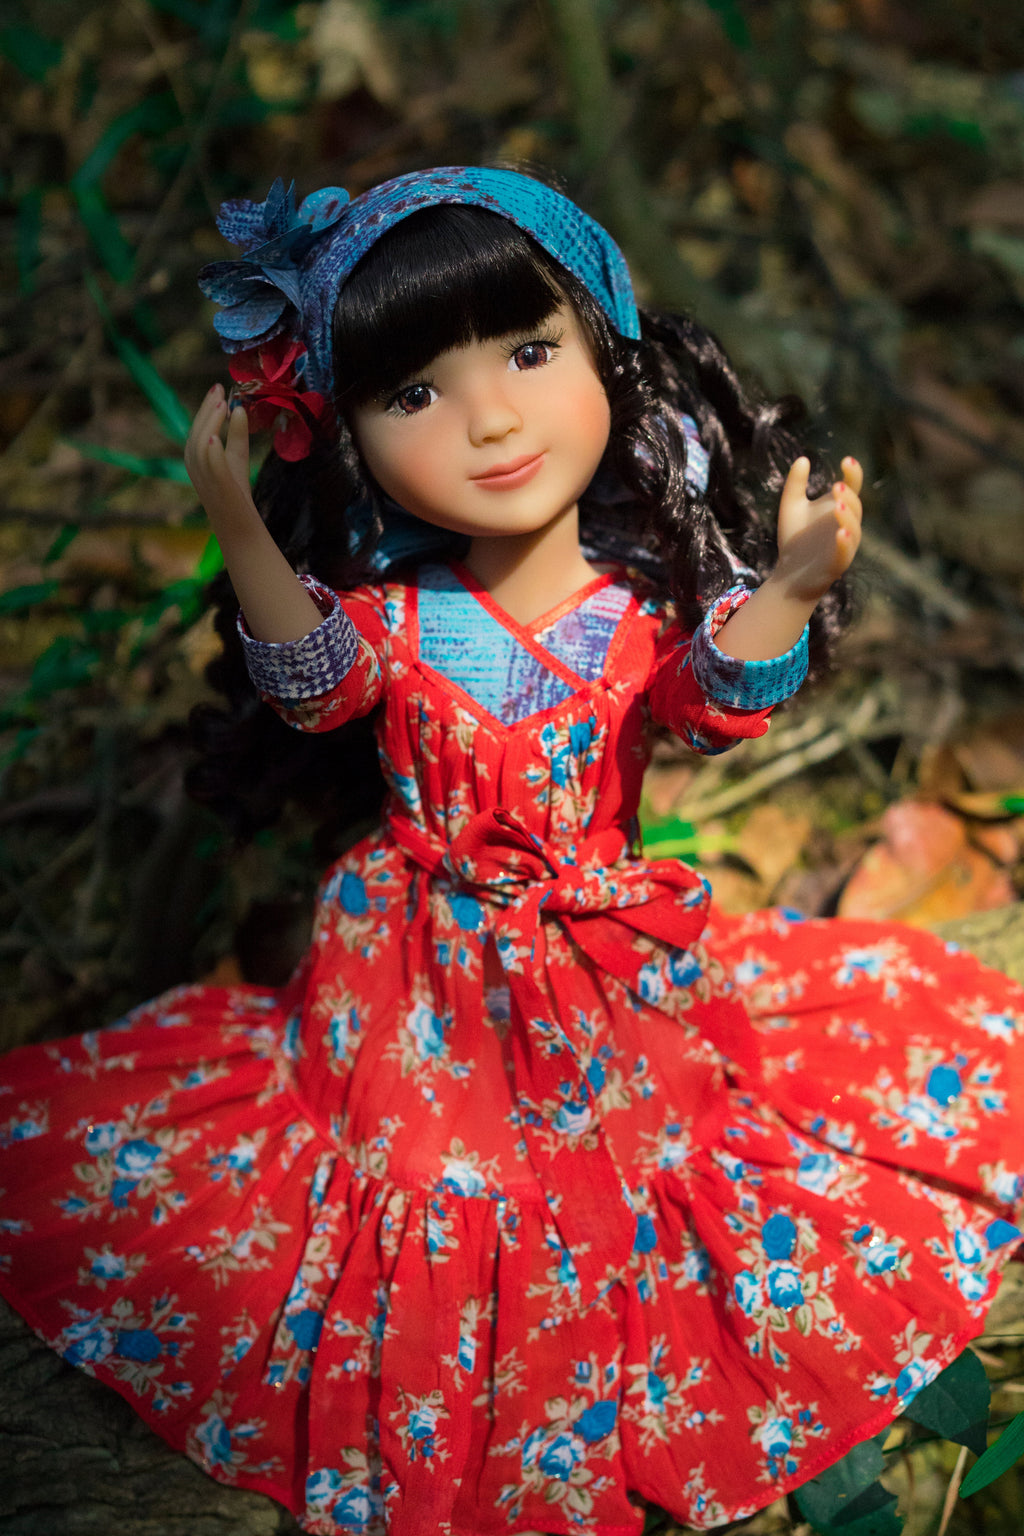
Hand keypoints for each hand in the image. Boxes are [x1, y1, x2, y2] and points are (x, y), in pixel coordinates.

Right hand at [184, 383, 255, 526]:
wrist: (240, 525)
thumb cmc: (235, 491)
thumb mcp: (236, 457)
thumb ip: (236, 434)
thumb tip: (239, 408)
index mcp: (196, 457)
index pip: (197, 428)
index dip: (206, 408)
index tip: (219, 387)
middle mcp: (194, 467)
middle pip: (195, 433)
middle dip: (207, 411)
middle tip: (220, 391)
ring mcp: (203, 478)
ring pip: (199, 446)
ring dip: (210, 424)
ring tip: (222, 406)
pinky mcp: (217, 489)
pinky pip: (209, 468)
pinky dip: (211, 452)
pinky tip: (215, 437)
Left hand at [772, 455, 862, 602]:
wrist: (788, 573)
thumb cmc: (794, 538)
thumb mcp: (791, 506)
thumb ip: (795, 483)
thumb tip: (803, 459)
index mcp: (838, 506)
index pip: (853, 486)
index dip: (854, 473)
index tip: (846, 460)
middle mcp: (846, 523)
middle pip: (855, 506)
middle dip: (848, 496)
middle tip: (836, 486)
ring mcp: (845, 543)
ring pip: (854, 529)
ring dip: (848, 517)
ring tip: (837, 506)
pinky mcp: (839, 563)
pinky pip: (846, 552)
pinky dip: (845, 543)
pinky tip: (840, 533)